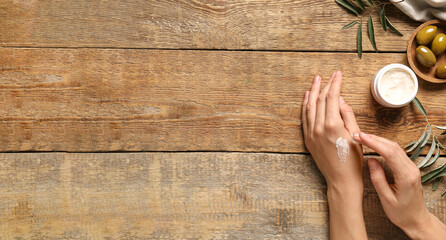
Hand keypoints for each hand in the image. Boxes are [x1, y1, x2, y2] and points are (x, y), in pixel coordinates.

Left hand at [302, 71, 366, 239]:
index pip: (332, 98)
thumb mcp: (356, 134)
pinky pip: (304, 118)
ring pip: (309, 107)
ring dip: (312, 92)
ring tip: (316, 80)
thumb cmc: (353, 160)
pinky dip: (305, 106)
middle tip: (329, 75)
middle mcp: (318, 127)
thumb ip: (347, 115)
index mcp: (332, 125)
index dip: (335, 84)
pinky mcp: (307, 139)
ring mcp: (311, 133)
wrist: (341, 180)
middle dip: (325, 85)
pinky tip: (306, 97)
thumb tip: (340, 99)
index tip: (338, 74)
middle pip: (320, 100)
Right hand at [353, 132, 445, 239]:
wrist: (416, 220)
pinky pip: (396, 152)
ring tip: (363, 138)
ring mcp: (412, 167)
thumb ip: (378, 179)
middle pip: (392, 147)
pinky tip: (374, 144)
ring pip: (395, 147)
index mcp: (406, 176)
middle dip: (374, 138)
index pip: (389, 153)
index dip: (373, 143)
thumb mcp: (386, 199)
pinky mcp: (409, 168)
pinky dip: (384, 146)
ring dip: (378, 140)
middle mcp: (411, 169)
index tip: (360, 137)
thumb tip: (371, 160)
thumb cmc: (401, 213)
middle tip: (357, 135)